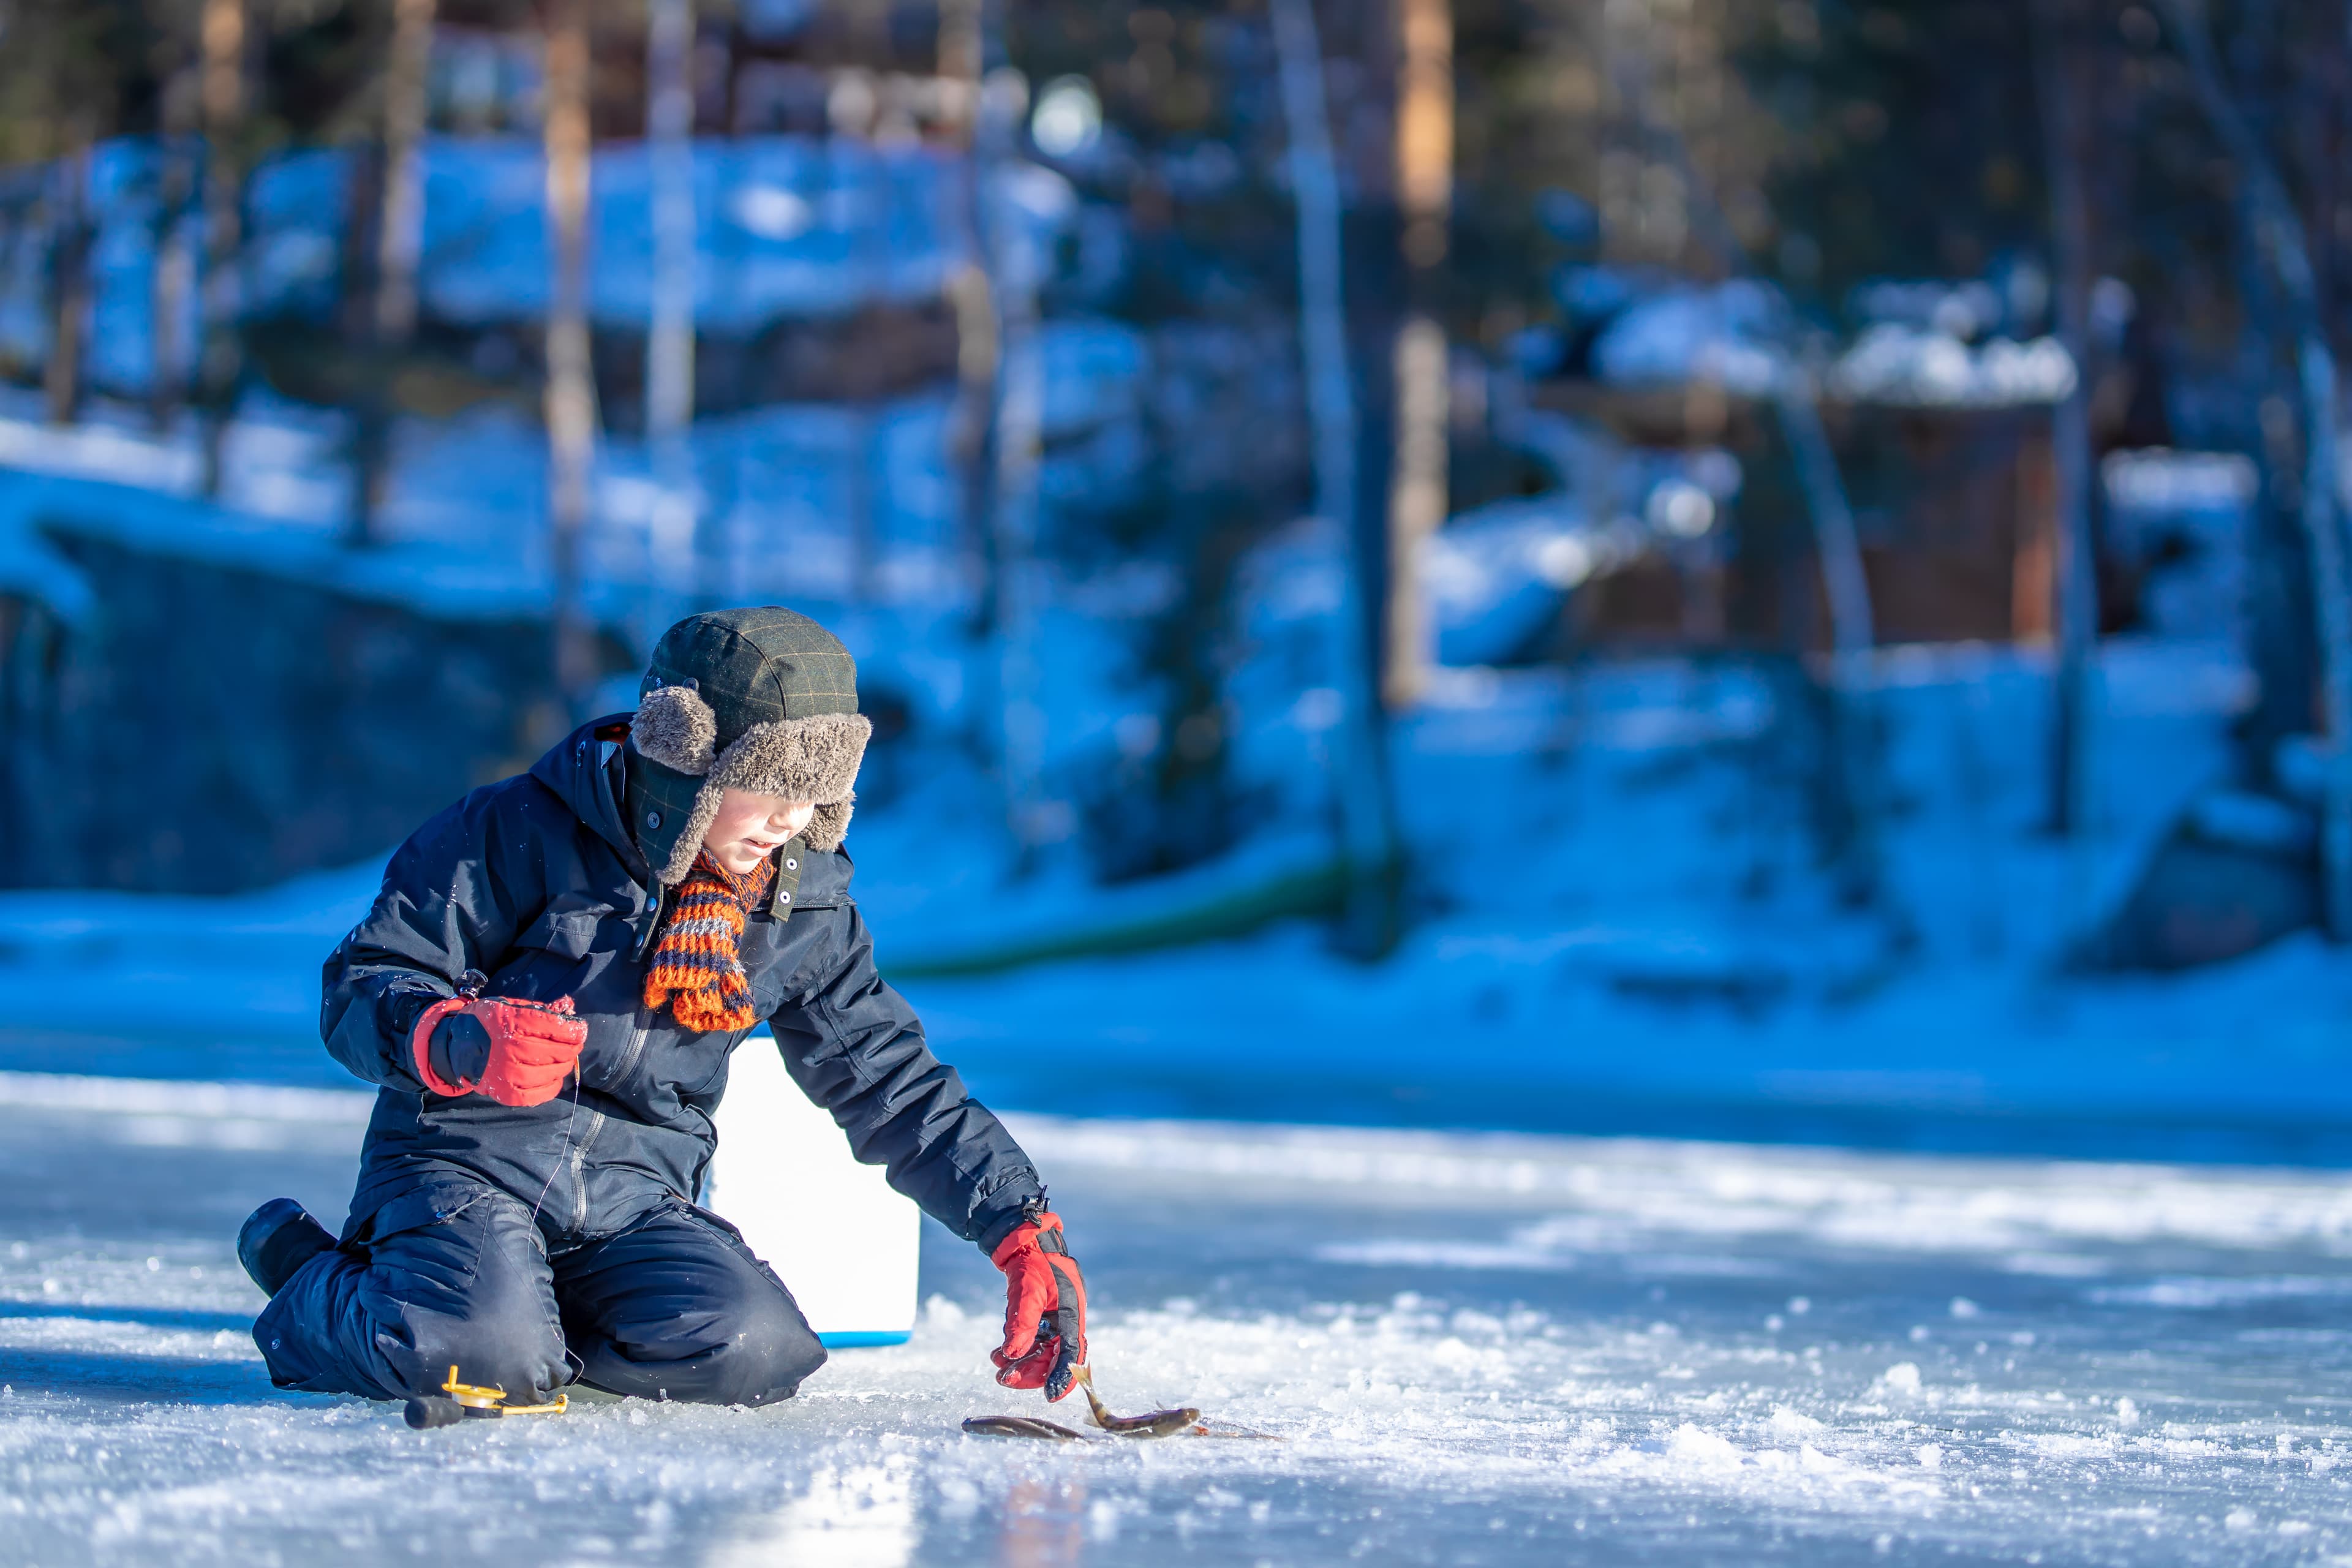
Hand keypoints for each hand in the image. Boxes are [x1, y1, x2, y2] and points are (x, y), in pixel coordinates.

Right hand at [410, 994, 586, 1106]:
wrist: (458, 1048)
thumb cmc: (489, 1024)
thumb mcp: (511, 1007)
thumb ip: (540, 1010)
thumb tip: (569, 1008)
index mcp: (512, 1024)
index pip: (554, 1027)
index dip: (574, 1030)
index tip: (580, 1030)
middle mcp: (510, 1050)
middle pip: (557, 1051)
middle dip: (571, 1048)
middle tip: (574, 1045)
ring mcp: (507, 1074)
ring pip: (551, 1073)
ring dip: (563, 1066)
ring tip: (563, 1059)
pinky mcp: (505, 1094)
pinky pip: (538, 1095)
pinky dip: (551, 1086)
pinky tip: (553, 1077)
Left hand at [990, 1211, 1086, 1400]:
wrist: (1025, 1241)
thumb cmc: (1032, 1262)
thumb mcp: (1026, 1291)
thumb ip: (1021, 1322)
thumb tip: (1013, 1354)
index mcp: (1072, 1314)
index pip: (1071, 1353)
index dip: (1063, 1377)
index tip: (1049, 1396)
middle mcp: (1066, 1321)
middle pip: (1053, 1358)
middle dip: (1030, 1372)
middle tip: (1004, 1378)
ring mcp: (1053, 1321)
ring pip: (1040, 1353)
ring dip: (1020, 1363)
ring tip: (997, 1363)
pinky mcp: (1041, 1319)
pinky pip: (1031, 1343)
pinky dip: (1016, 1350)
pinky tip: (1000, 1353)